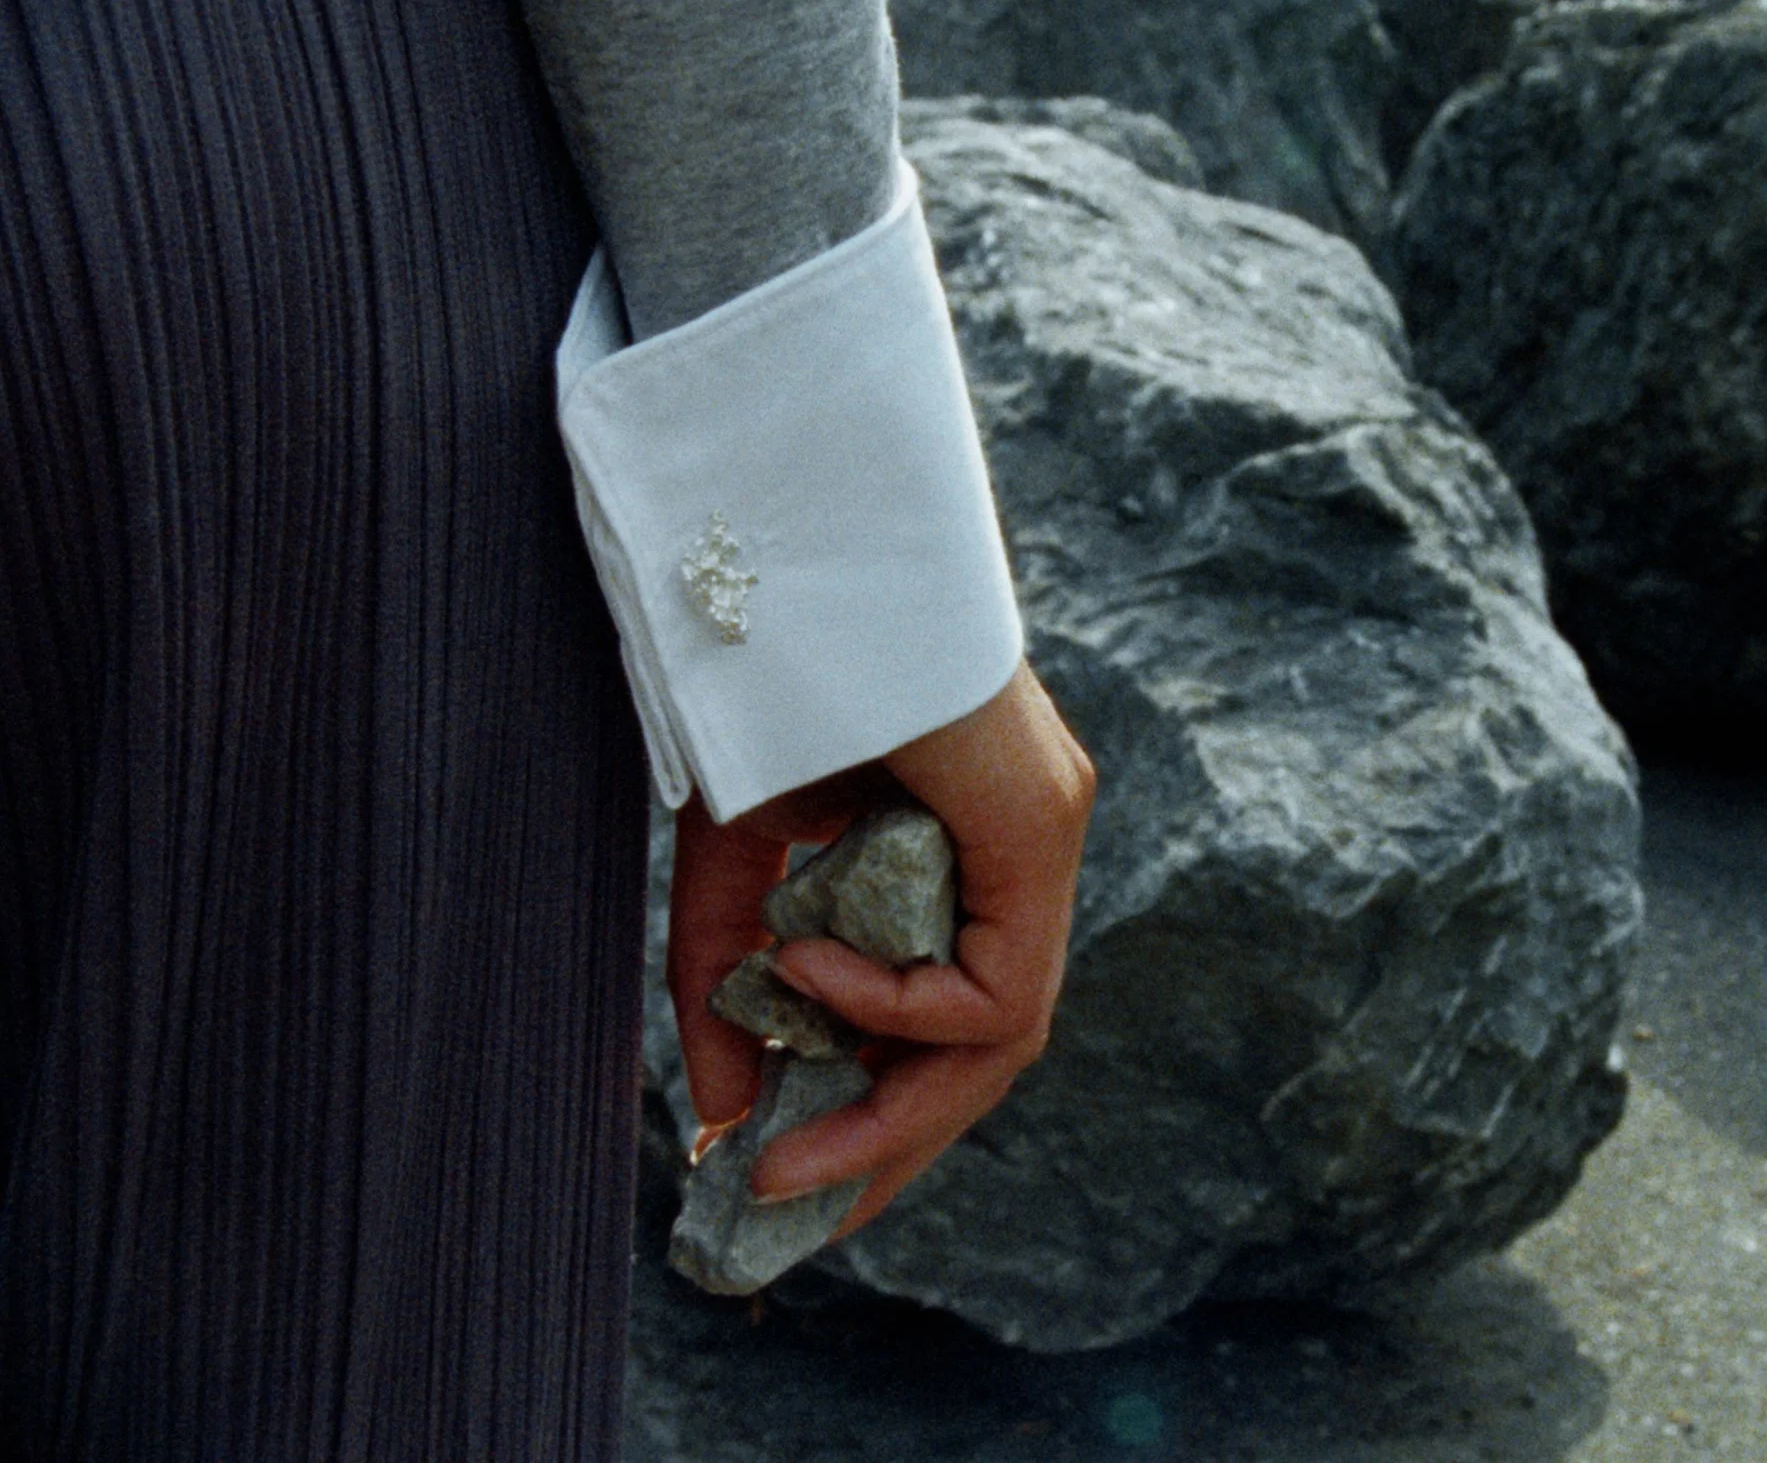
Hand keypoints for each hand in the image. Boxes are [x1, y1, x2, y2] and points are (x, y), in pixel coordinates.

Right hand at [666, 661, 1093, 1237]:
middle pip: (983, 1055)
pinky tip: (806, 967)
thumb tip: (721, 1119)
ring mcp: (1043, 839)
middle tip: (790, 1210)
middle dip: (887, 1147)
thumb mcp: (733, 864)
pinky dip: (896, 1006)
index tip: (796, 1184)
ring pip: (999, 1039)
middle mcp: (1020, 857)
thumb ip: (727, 985)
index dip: (883, 1117)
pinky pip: (993, 986)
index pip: (955, 1025)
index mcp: (961, 862)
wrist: (789, 559)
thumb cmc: (766, 689)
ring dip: (889, 1112)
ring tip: (785, 1148)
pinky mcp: (1043, 824)